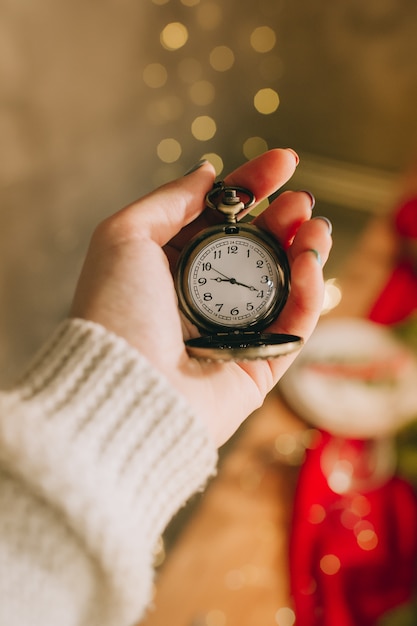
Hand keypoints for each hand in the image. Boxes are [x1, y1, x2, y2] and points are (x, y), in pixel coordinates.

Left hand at [71, 149, 331, 445]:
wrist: (124, 389)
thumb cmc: (115, 312)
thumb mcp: (124, 237)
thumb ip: (169, 201)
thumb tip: (209, 174)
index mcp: (172, 267)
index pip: (221, 218)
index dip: (253, 187)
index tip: (284, 162)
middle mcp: (204, 297)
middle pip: (256, 248)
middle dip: (283, 218)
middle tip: (301, 200)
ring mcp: (234, 330)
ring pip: (283, 283)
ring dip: (305, 250)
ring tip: (315, 227)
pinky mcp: (260, 363)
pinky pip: (295, 322)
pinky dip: (308, 290)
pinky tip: (308, 263)